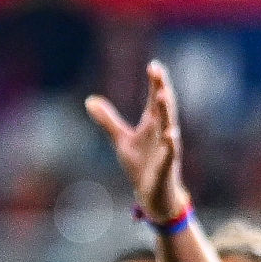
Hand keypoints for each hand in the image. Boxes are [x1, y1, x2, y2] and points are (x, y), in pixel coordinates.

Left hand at [86, 61, 189, 222]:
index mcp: (153, 126)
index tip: (154, 65)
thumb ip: (108, 120)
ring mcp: (166, 150)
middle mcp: (163, 134)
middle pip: (163, 108)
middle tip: (158, 71)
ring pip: (168, 127)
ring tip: (163, 94)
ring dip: (166, 112)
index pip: (155, 100)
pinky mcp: (165, 168)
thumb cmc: (142, 166)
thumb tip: (89, 100)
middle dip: (161, 89)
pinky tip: (171, 135)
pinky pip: (169, 155)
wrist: (153, 196)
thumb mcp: (121, 140)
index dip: (155, 83)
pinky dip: (170, 145)